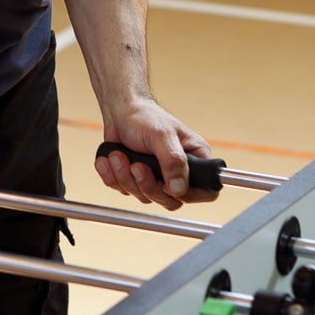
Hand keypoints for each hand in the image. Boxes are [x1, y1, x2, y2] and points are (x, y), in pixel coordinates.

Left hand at [94, 98, 214, 210]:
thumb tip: (179, 189)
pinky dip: (113, 176)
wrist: (120, 112)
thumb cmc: (145, 117)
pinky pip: (125, 192)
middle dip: (147, 185)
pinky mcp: (137, 181)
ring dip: (126, 177)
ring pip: (146, 198)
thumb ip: (173, 161)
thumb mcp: (161, 135)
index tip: (165, 183)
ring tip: (118, 155)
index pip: (205, 192)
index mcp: (195, 158)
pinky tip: (109, 159)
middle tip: (136, 165)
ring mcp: (158, 178)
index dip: (187, 195)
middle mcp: (179, 171)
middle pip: (171, 201)